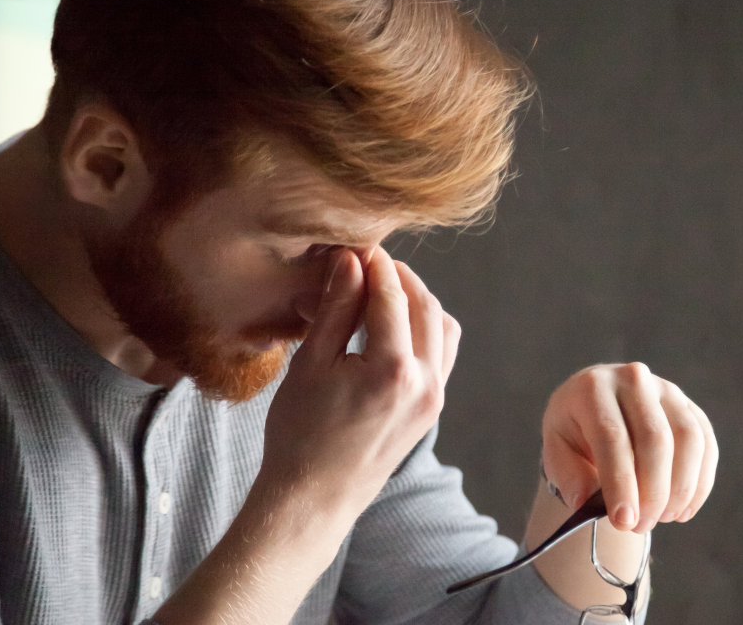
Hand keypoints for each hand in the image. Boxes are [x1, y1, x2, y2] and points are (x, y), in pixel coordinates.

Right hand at [258, 247, 459, 510]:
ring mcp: (434, 397)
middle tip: (367, 261)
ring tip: (380, 290)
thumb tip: (351, 260)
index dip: (373, 263)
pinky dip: (425, 328)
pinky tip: (393, 324)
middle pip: (424, 304)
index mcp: (391, 370)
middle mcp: (425, 382)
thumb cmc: (300, 435)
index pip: (390, 295)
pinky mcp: (432, 409)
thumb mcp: (311, 364)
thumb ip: (337, 309)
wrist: (314, 498)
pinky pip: (442, 353)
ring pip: (441, 326)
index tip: (356, 244)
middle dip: (398, 276)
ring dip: (416, 300)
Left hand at [541, 363, 717, 533]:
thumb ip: (569, 476)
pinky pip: (706, 444)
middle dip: (653, 491)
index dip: (620, 482)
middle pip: (655, 438)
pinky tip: (684, 509)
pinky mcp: (689, 406)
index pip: (612, 436)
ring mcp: (667, 390)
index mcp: (592, 387)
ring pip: (688, 440)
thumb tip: (587, 503)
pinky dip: (700, 482)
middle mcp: (633, 379)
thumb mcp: (557, 450)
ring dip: (680, 488)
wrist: (596, 406)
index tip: (624, 522)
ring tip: (663, 519)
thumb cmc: (575, 432)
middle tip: (641, 526)